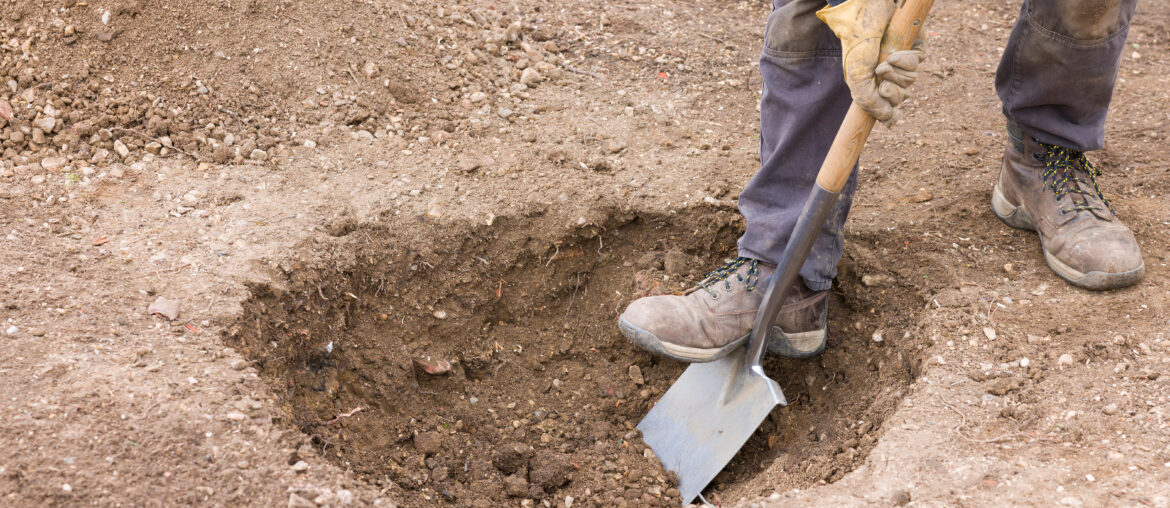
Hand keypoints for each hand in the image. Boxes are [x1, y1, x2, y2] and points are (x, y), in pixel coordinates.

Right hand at [817, 0, 925, 126]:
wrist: (865, 14)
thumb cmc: (857, 45)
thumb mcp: (858, 79)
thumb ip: (870, 102)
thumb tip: (890, 121)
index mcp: (872, 83)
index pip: (886, 106)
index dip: (889, 114)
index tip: (891, 121)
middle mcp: (888, 73)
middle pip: (901, 96)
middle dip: (893, 92)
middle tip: (881, 82)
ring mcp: (902, 60)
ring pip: (911, 81)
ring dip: (898, 74)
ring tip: (885, 62)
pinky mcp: (914, 47)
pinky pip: (918, 62)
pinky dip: (906, 61)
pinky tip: (894, 54)